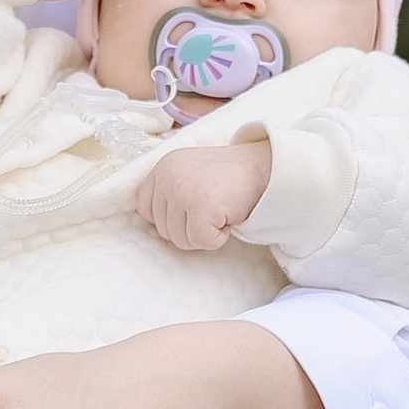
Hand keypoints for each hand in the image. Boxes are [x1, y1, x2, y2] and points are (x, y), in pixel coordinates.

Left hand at [145, 131, 274, 250]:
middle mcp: (167, 177)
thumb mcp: (190, 173)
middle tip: (212, 210)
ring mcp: (182, 191)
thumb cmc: (229, 176)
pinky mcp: (200, 207)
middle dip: (190, 228)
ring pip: (180, 240)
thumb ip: (170, 191)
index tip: (191, 211)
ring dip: (204, 234)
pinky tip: (228, 217)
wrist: (263, 167)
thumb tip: (158, 226)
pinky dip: (218, 238)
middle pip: (163, 230)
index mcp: (162, 167)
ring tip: (219, 211)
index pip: (144, 207)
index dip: (168, 217)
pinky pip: (202, 241)